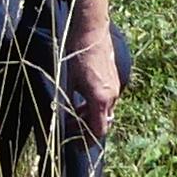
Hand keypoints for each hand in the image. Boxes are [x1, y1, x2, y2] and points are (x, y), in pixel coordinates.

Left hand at [65, 9, 121, 145]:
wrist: (92, 31)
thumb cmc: (77, 54)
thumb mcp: (68, 81)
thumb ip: (68, 102)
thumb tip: (61, 118)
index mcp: (100, 99)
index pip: (98, 130)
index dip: (87, 141)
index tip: (75, 145)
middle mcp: (111, 96)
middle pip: (103, 122)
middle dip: (87, 129)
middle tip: (70, 131)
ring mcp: (115, 87)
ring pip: (104, 111)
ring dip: (90, 116)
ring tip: (73, 115)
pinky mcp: (114, 80)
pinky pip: (106, 100)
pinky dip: (95, 105)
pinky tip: (81, 99)